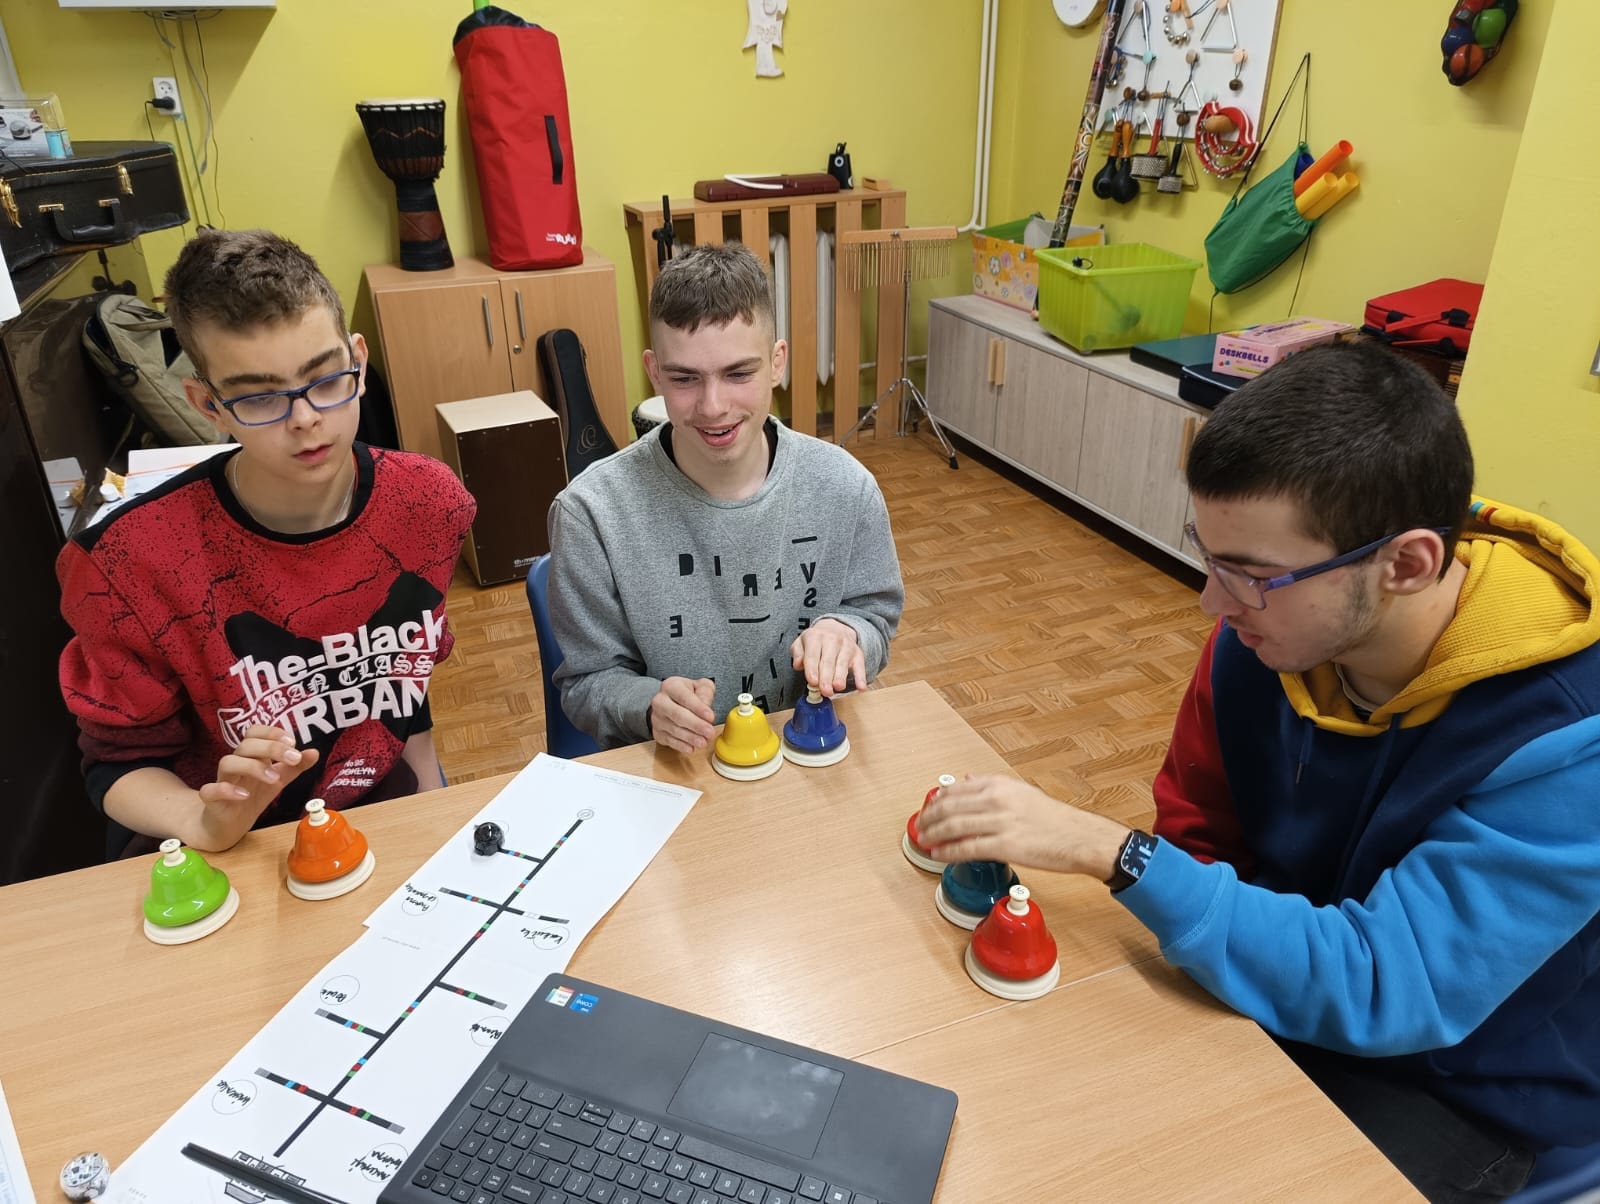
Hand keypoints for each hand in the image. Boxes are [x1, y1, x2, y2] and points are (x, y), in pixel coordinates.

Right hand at [198, 725, 320, 837]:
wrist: (229, 824)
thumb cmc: (253, 795)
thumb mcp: (279, 780)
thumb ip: (295, 767)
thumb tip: (314, 752)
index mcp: (252, 756)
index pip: (254, 732)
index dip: (272, 733)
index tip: (293, 742)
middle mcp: (236, 764)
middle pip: (245, 745)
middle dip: (271, 748)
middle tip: (293, 758)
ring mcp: (222, 780)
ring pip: (227, 762)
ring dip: (252, 767)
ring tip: (274, 779)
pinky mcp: (212, 800)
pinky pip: (209, 790)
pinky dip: (226, 790)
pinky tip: (245, 795)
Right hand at [650, 676, 716, 753]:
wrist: (671, 702)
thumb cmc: (688, 694)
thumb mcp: (700, 687)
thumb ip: (705, 693)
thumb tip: (706, 708)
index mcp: (670, 686)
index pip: (684, 697)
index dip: (698, 708)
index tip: (710, 717)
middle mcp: (660, 701)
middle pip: (677, 714)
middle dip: (695, 725)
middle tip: (709, 732)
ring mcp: (657, 718)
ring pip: (673, 729)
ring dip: (690, 737)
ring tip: (703, 742)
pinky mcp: (657, 732)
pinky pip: (669, 740)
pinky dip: (680, 746)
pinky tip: (691, 748)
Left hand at [790, 618, 866, 697]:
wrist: (835, 628)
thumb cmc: (815, 641)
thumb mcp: (801, 643)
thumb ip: (797, 653)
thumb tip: (798, 664)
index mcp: (815, 637)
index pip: (812, 655)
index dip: (812, 669)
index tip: (812, 682)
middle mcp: (832, 639)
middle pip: (828, 661)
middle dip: (826, 677)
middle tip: (825, 691)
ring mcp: (846, 646)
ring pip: (843, 664)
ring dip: (841, 677)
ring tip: (838, 687)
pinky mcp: (857, 653)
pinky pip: (860, 666)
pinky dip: (861, 677)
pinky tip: (861, 687)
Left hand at [914, 774, 1127, 878]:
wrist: (1079, 837)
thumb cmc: (1053, 818)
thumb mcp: (1020, 791)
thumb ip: (991, 785)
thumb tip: (966, 780)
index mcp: (999, 784)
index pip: (954, 789)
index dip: (934, 801)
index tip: (926, 810)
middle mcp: (997, 799)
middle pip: (948, 807)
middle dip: (928, 818)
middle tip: (920, 827)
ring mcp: (1000, 822)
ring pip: (954, 827)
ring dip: (933, 835)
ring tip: (924, 841)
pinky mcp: (1005, 846)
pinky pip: (967, 848)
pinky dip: (948, 852)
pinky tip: (939, 855)